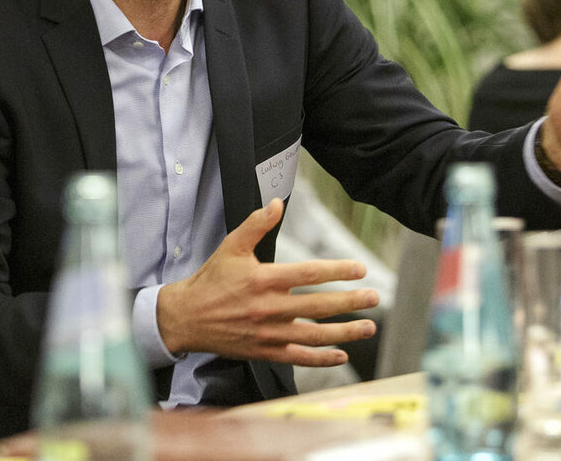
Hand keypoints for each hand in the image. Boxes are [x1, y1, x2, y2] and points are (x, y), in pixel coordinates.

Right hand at [155, 199, 378, 365]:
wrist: (186, 317)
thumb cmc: (211, 279)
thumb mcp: (231, 246)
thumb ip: (256, 224)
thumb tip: (277, 203)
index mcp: (262, 279)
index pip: (308, 274)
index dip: (336, 271)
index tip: (359, 269)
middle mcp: (268, 307)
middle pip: (317, 306)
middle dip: (349, 303)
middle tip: (374, 298)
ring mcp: (267, 333)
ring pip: (313, 335)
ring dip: (344, 332)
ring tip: (368, 327)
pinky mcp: (264, 351)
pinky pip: (298, 357)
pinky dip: (321, 358)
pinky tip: (341, 355)